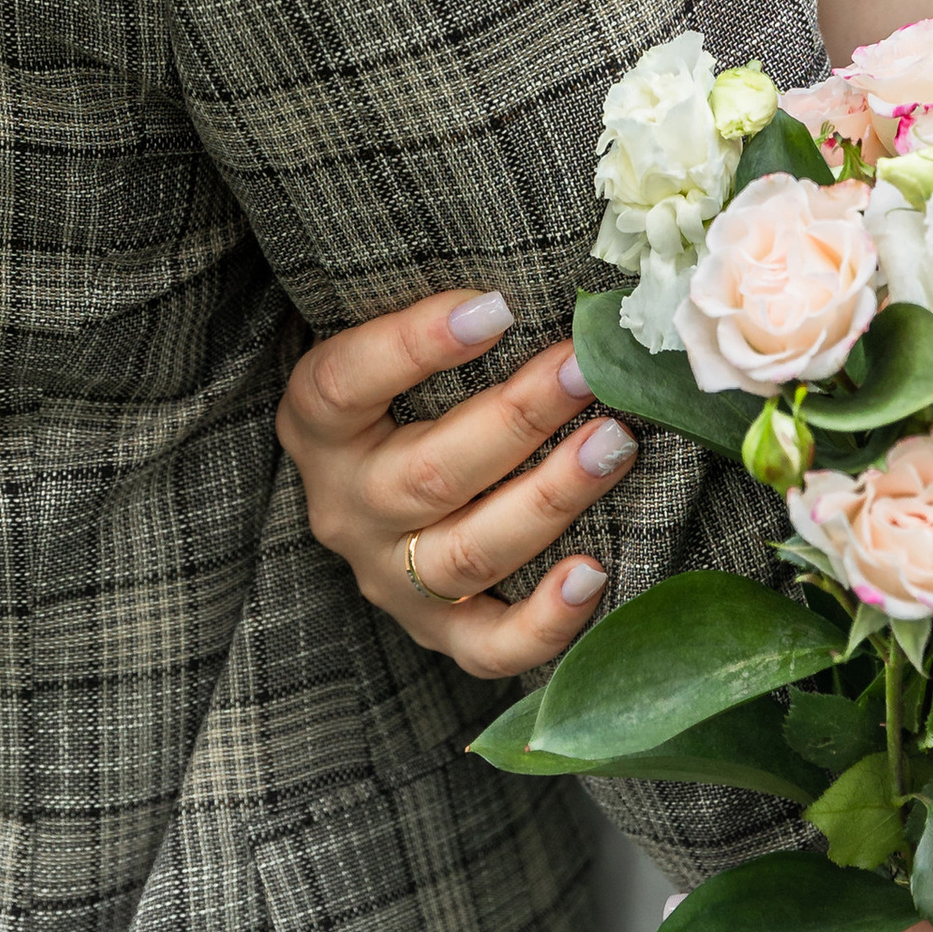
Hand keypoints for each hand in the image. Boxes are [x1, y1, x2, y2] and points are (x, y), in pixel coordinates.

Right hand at [276, 288, 638, 679]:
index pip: (346, 382)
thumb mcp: (388, 355)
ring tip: (614, 443)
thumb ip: (444, 325)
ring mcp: (389, 577)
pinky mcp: (435, 631)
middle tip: (588, 369)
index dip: (415, 345)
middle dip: (519, 417)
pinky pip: (487, 647)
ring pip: (467, 552)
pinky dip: (544, 620)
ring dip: (549, 497)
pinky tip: (594, 573)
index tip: (498, 305)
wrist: (374, 497)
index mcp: (318, 424)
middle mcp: (345, 506)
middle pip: (428, 473)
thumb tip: (547, 284)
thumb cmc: (401, 396)